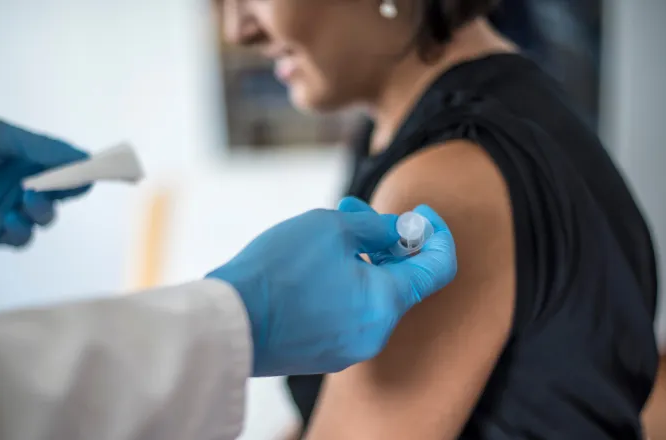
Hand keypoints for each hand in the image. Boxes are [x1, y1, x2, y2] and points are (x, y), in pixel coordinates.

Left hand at [0, 117, 89, 245]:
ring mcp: (10, 208)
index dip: (82, 170)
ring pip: (45, 217)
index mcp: (28, 157)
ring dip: (44, 210)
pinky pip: (21, 238)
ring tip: (28, 198)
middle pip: (63, 193)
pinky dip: (22, 230)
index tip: (94, 170)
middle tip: (59, 185)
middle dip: (67, 190)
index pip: (66, 167)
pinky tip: (11, 218)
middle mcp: (24, 183)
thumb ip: (39, 146)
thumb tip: (83, 155)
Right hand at [207, 197, 456, 376]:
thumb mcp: (333, 228)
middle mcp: (373, 333)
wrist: (227, 322)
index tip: (420, 213)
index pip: (437, 269)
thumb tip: (399, 230)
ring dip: (360, 258)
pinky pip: (346, 313)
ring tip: (327, 229)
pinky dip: (342, 284)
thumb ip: (377, 227)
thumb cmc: (280, 270)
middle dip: (386, 241)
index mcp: (384, 304)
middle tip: (358, 210)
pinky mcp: (321, 353)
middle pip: (400, 281)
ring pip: (369, 295)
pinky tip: (312, 263)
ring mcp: (346, 348)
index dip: (436, 235)